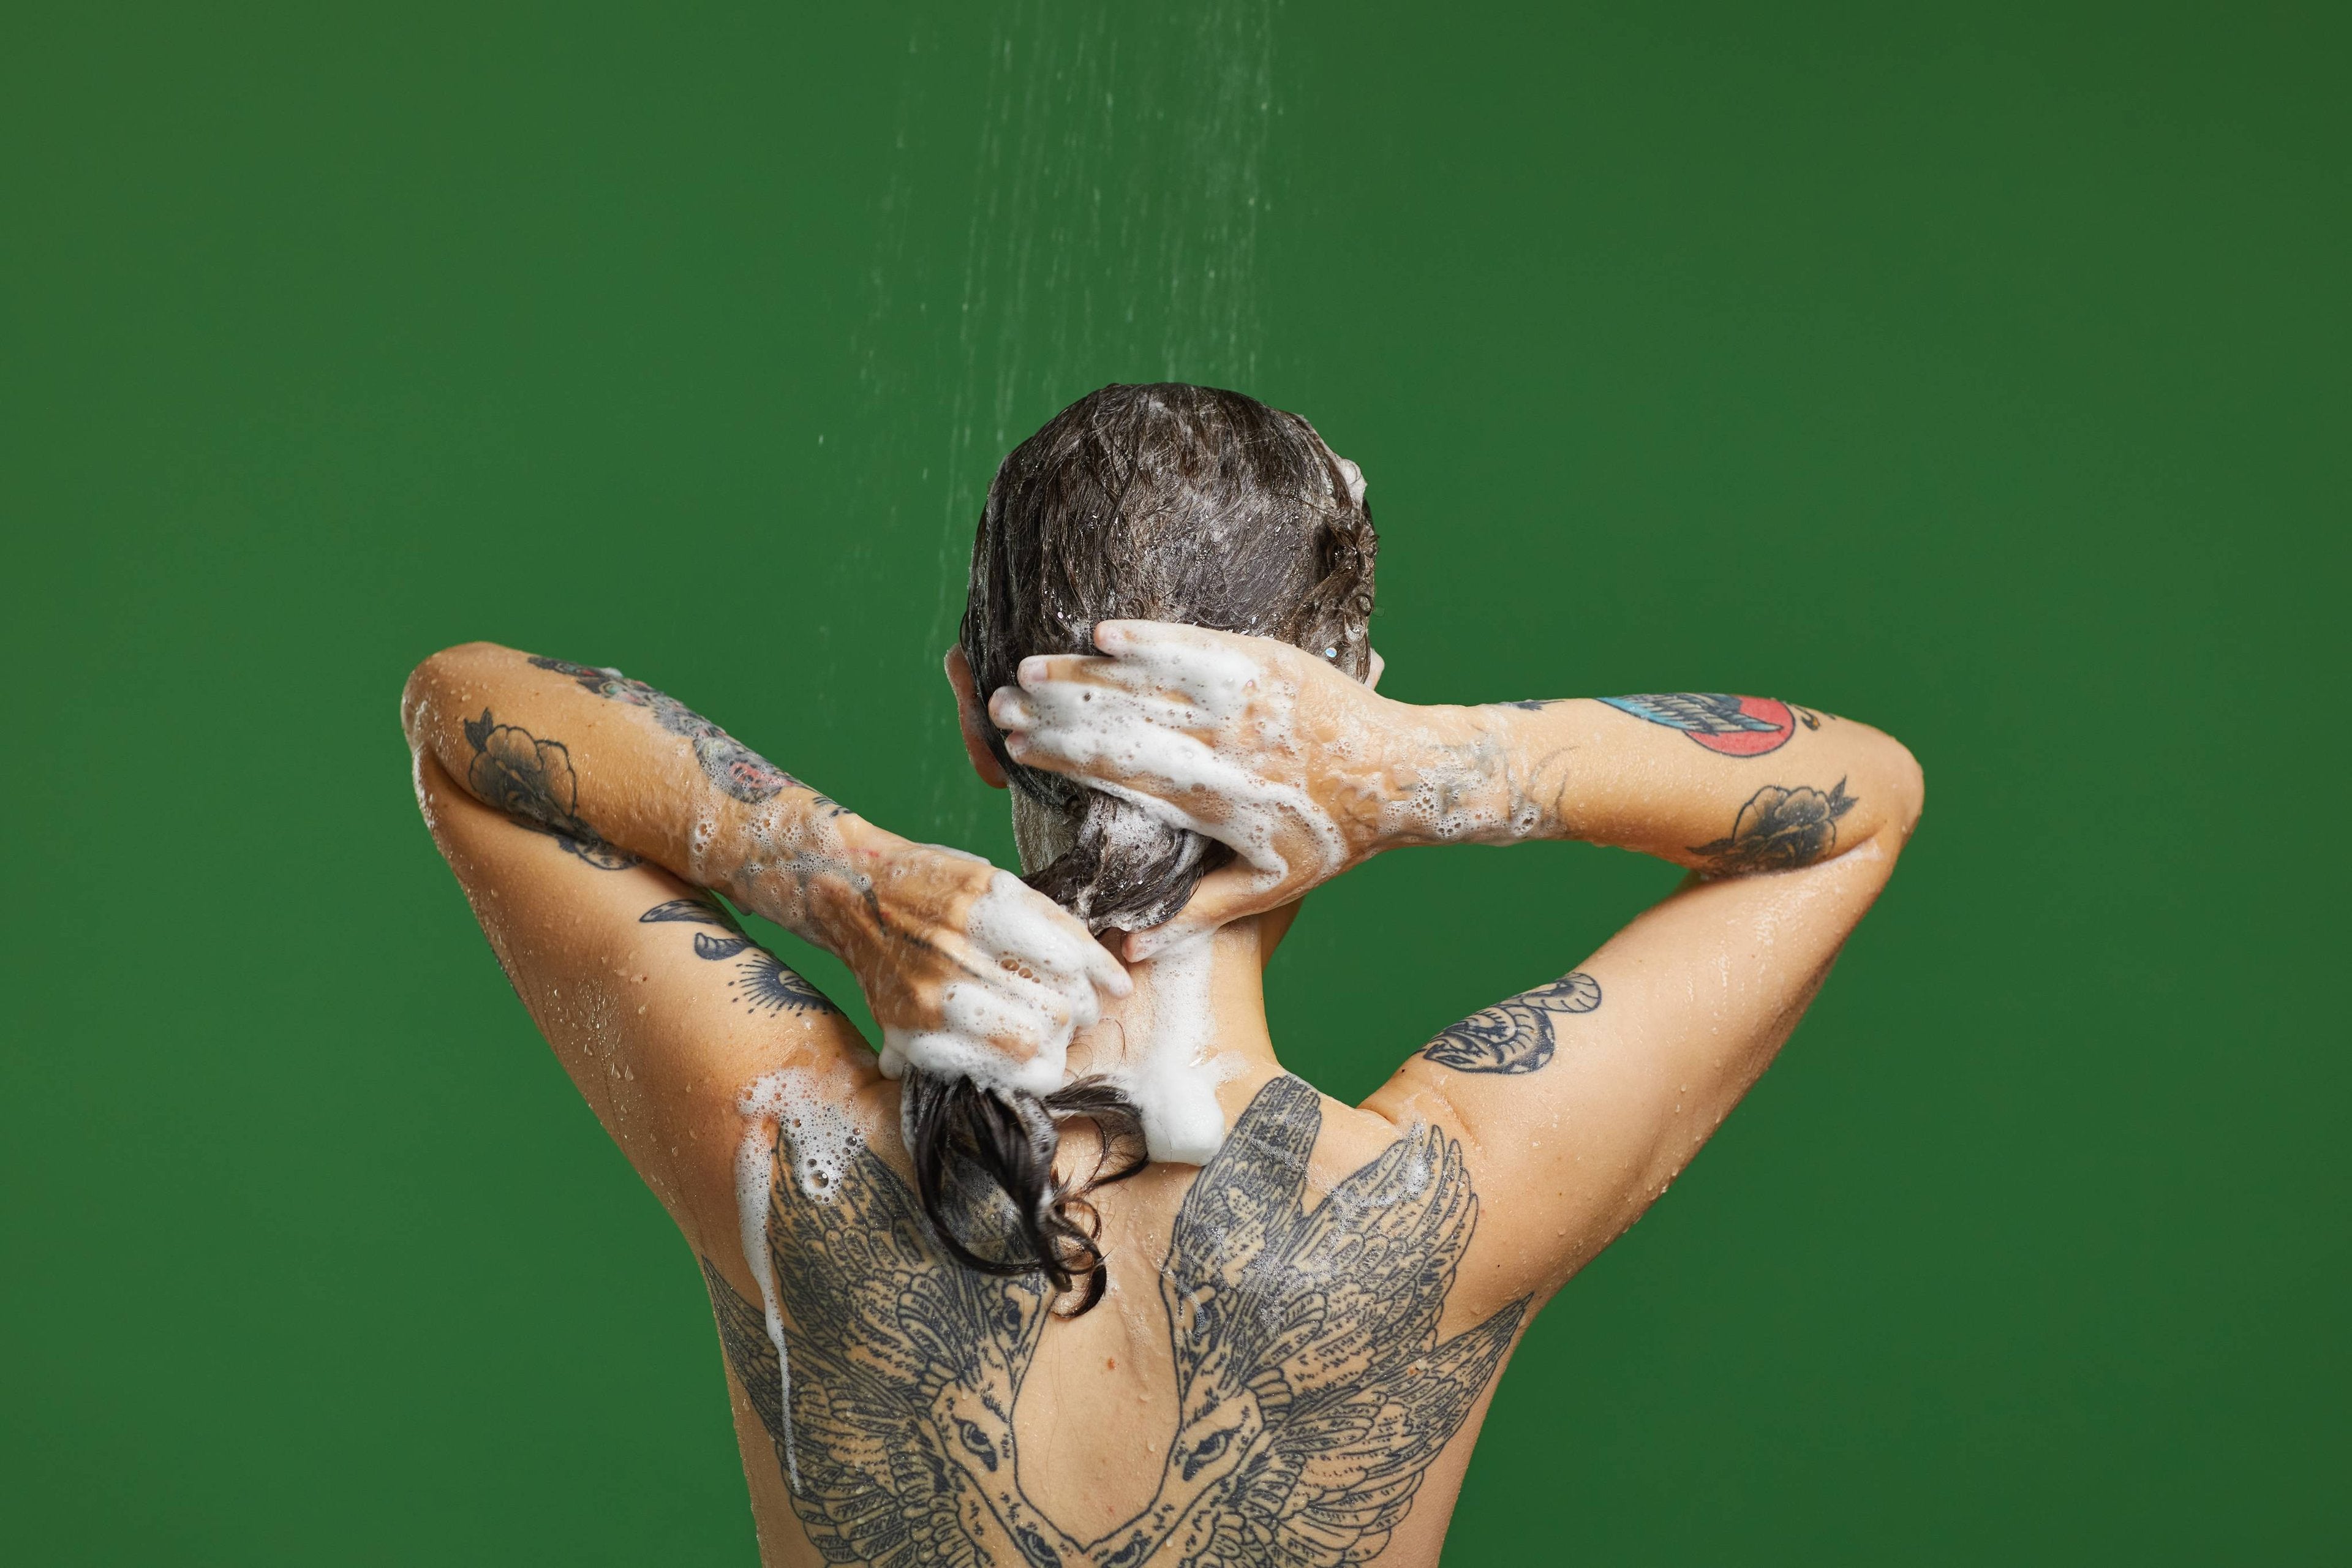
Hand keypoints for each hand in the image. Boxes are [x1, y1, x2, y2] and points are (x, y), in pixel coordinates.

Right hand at [797, 831, 1131, 1094]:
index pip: (1069, 962)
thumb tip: (1114, 981)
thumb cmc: (933, 884)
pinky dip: (1017, 1068)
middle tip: (1080, 1014)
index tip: (1104, 987)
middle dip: (1079, 1015)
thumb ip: (1052, 924)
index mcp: (983, 904)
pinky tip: (1025, 1057)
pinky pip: (986, 1068)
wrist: (851, 895)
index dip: (1096, 980)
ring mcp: (929, 996)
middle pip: (1054, 1008)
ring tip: (1054, 1035)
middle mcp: (955, 951)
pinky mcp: (911, 1031)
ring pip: (1027, 1044)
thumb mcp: (993, 881)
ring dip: (1052, 1044)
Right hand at [989, 620, 1458, 957]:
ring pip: (1151, 679)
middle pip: (1122, 721)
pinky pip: (1198, 643)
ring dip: (1085, 672)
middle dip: (1054, 711)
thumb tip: (1123, 955)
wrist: (1408, 774)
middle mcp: (1225, 744)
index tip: (1012, 750)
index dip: (1062, 759)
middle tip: (998, 703)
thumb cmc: (1333, 838)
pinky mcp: (1268, 660)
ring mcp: (1247, 697)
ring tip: (1030, 667)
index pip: (1120, 773)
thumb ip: (1192, 916)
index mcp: (1216, 798)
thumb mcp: (1267, 891)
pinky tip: (1105, 632)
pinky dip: (1151, 637)